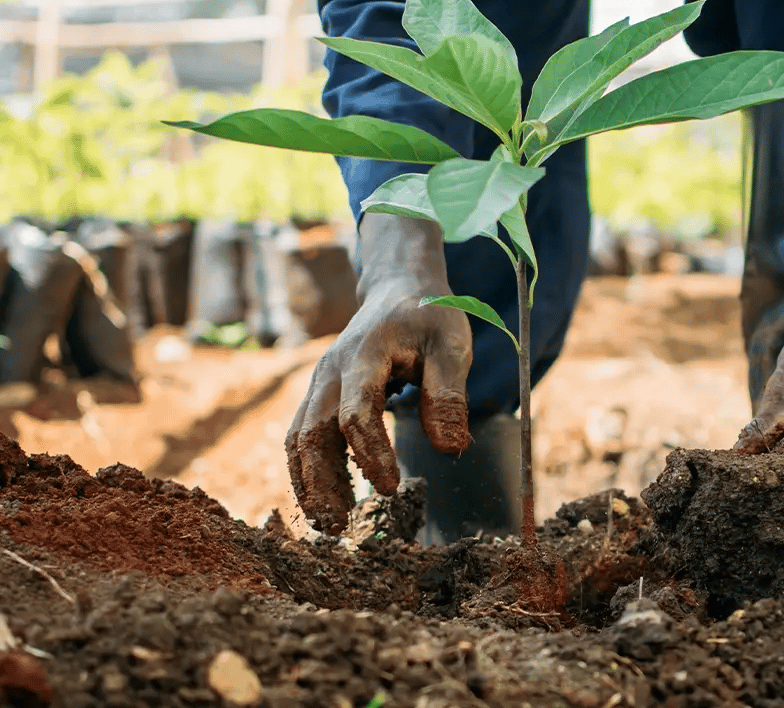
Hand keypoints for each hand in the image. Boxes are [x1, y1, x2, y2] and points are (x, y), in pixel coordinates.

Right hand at [285, 214, 472, 533]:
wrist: (400, 290)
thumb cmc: (430, 319)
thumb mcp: (452, 347)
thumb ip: (450, 395)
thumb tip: (450, 450)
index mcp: (364, 355)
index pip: (356, 412)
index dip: (370, 454)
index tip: (392, 488)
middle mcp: (331, 371)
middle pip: (312, 431)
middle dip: (321, 481)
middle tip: (341, 525)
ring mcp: (320, 383)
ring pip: (299, 437)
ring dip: (309, 481)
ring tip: (330, 523)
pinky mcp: (321, 395)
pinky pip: (303, 435)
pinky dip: (309, 469)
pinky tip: (329, 499)